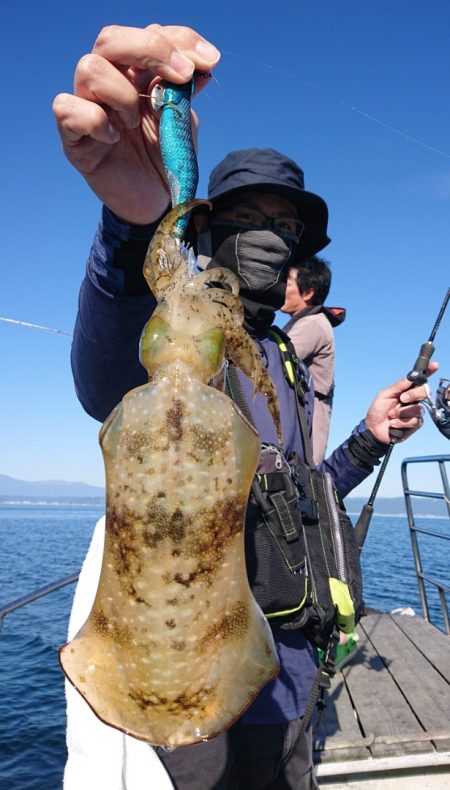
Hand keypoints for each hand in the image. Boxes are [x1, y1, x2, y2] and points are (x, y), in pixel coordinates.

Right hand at [52, 24, 219, 222]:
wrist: (157, 204)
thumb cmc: (166, 160)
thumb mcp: (181, 122)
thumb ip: (185, 93)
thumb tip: (203, 67)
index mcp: (135, 75)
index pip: (148, 34)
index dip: (179, 39)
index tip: (210, 61)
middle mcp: (108, 84)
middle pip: (110, 39)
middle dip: (151, 50)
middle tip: (181, 75)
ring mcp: (88, 109)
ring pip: (89, 68)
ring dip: (122, 94)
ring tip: (135, 123)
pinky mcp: (74, 139)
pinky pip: (66, 108)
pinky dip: (94, 119)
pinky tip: (113, 138)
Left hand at [365, 362, 438, 443]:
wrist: (373, 429)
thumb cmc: (377, 411)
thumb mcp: (383, 395)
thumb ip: (397, 386)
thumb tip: (409, 378)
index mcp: (405, 391)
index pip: (419, 380)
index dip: (428, 372)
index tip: (434, 365)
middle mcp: (413, 400)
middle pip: (424, 392)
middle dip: (413, 394)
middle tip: (402, 398)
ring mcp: (415, 412)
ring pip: (418, 408)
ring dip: (401, 412)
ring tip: (391, 415)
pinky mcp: (415, 424)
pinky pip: (414, 421)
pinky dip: (401, 422)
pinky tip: (393, 424)